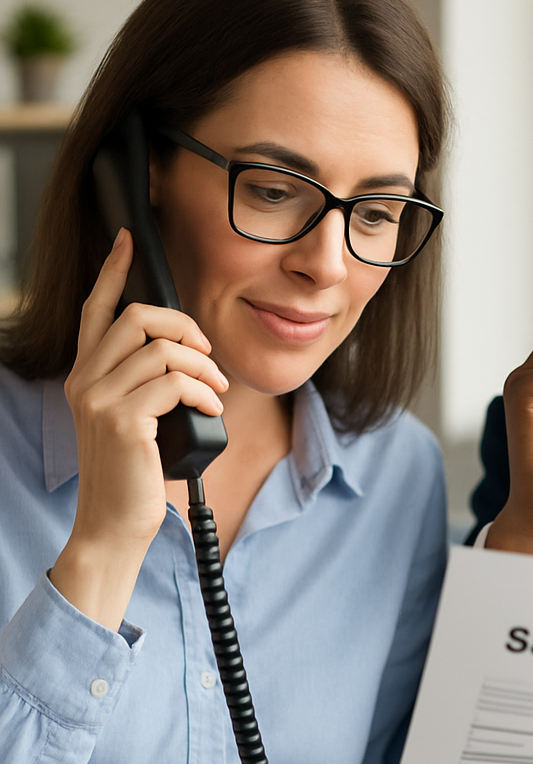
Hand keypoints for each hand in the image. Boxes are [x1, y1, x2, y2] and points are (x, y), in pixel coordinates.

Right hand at [49, 229, 227, 630]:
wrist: (115, 523)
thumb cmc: (134, 473)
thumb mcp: (137, 418)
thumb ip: (148, 383)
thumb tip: (189, 354)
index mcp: (87, 375)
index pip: (96, 309)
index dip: (113, 271)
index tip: (128, 240)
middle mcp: (86, 380)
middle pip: (138, 318)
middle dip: (184, 326)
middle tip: (208, 354)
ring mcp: (100, 399)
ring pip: (163, 349)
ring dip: (204, 366)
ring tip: (216, 389)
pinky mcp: (122, 420)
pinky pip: (175, 382)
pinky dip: (204, 390)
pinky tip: (212, 407)